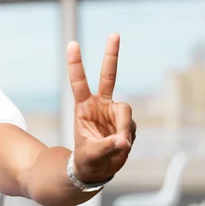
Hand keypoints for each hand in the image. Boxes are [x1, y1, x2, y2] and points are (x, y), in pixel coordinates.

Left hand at [67, 33, 136, 182]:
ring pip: (126, 111)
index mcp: (83, 108)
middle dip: (111, 55)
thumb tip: (123, 141)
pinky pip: (132, 127)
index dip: (76, 64)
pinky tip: (121, 147)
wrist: (97, 171)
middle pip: (108, 76)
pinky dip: (128, 137)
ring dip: (123, 128)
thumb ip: (106, 147)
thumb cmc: (87, 160)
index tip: (73, 44)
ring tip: (119, 146)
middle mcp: (100, 105)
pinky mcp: (126, 122)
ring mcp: (114, 112)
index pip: (79, 82)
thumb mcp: (91, 156)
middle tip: (114, 34)